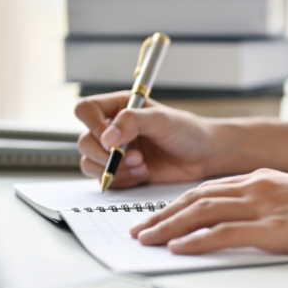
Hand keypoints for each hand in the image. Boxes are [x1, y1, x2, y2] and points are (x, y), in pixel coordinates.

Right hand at [75, 91, 216, 187]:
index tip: (112, 139)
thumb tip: (107, 137)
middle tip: (135, 156)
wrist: (202, 156)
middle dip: (107, 154)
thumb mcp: (162, 120)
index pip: (86, 110)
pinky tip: (144, 173)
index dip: (93, 125)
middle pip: (84, 141)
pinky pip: (104, 180)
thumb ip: (133, 122)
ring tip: (142, 165)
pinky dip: (122, 180)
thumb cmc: (186, 131)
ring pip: (89, 163)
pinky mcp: (121, 171)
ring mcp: (114, 151)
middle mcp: (112, 128)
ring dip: (115, 169)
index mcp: (118, 107)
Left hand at [130, 168, 287, 254]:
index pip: (210, 189)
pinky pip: (223, 233)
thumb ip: (275, 205)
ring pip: (201, 212)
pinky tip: (178, 247)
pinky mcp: (271, 228)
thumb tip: (258, 222)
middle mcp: (257, 187)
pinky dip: (196, 240)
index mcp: (264, 179)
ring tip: (146, 239)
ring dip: (168, 227)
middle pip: (196, 198)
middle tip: (140, 229)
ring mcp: (262, 206)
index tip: (161, 214)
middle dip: (163, 214)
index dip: (180, 203)